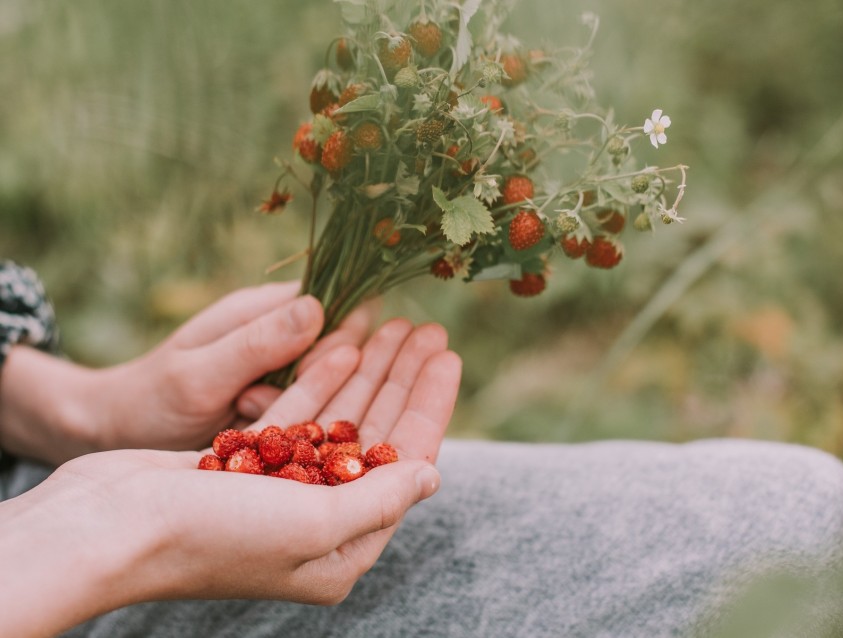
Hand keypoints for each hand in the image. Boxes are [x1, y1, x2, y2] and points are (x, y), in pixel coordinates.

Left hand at [0, 281, 375, 462]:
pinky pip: (312, 406)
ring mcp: (283, 367)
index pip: (337, 305)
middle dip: (316, 378)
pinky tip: (249, 425)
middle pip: (342, 345)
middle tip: (256, 397)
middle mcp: (280, 332)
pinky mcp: (281, 398)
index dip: (336, 339)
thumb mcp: (199, 375)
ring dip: (302, 403)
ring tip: (244, 409)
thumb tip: (319, 307)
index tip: (302, 372)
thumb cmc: (153, 400)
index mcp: (264, 308)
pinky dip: (291, 421)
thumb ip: (257, 344)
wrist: (121, 433)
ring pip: (330, 382)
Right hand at [0, 321, 460, 635]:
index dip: (428, 408)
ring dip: (367, 372)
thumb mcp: (312, 525)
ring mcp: (279, 490)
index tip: (447, 357)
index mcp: (339, 550)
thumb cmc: (212, 534)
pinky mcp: (244, 462)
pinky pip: (296, 414)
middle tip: (427, 329)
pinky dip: (321, 380)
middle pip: (375, 436)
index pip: (404, 466)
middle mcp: (315, 521)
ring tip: (395, 325)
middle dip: (402, 381)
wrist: (106, 526)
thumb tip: (430, 476)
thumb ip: (379, 501)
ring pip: (338, 418)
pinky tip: (345, 344)